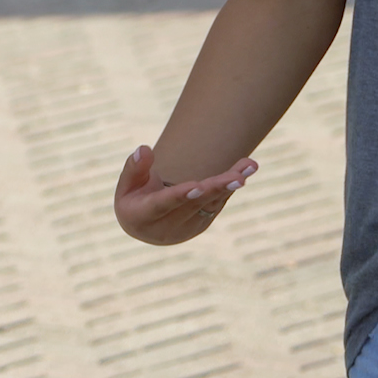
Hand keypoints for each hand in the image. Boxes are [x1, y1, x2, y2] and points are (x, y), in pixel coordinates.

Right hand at [114, 145, 256, 245]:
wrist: (145, 225)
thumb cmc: (133, 196)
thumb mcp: (126, 183)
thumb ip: (135, 167)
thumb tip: (144, 149)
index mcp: (142, 217)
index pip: (163, 205)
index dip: (181, 196)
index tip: (198, 186)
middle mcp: (167, 228)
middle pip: (194, 204)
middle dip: (216, 188)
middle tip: (238, 177)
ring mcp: (187, 229)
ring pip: (211, 204)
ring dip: (231, 185)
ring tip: (250, 165)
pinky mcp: (202, 224)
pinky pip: (218, 203)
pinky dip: (231, 186)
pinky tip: (246, 168)